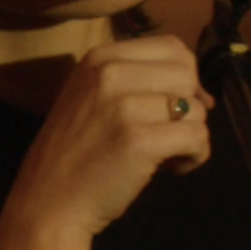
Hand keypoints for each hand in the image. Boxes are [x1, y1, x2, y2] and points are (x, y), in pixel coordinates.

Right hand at [7, 35, 212, 237]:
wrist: (48, 202)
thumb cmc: (75, 155)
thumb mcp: (92, 98)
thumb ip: (137, 82)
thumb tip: (202, 92)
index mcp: (99, 58)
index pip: (172, 47)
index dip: (186, 78)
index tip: (174, 107)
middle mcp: (109, 73)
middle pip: (187, 74)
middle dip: (189, 106)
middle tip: (166, 134)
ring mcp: (123, 106)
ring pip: (195, 107)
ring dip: (191, 135)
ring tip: (163, 155)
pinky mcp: (139, 140)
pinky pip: (198, 137)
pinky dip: (195, 155)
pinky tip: (172, 168)